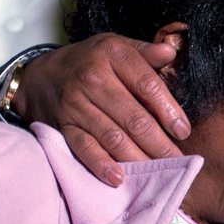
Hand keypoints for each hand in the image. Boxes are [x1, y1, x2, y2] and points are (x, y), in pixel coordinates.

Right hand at [13, 34, 190, 184]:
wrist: (41, 75)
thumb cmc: (89, 62)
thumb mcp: (116, 46)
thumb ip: (145, 52)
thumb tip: (171, 51)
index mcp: (112, 56)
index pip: (148, 85)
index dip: (169, 110)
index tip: (182, 130)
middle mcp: (93, 80)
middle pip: (134, 117)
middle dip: (159, 143)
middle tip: (177, 160)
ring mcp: (76, 105)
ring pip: (113, 137)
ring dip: (138, 157)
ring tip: (159, 171)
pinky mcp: (63, 127)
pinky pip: (85, 148)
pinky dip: (101, 165)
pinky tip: (119, 178)